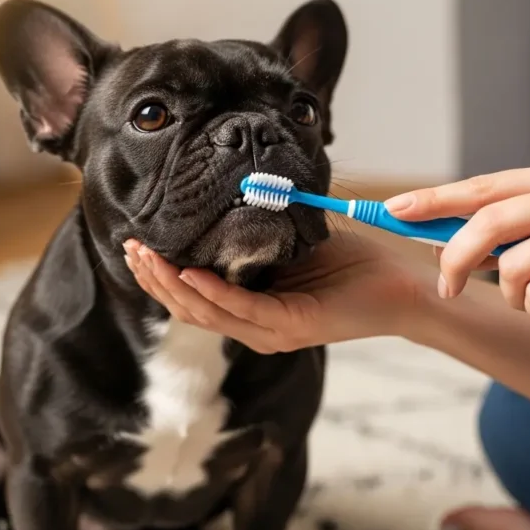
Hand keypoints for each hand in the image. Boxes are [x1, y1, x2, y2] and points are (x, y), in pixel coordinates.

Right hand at [122, 236, 418, 352]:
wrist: (401, 284)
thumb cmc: (352, 263)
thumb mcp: (293, 241)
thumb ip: (257, 233)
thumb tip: (222, 198)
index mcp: (252, 308)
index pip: (193, 297)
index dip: (161, 274)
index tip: (135, 245)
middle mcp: (255, 326)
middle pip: (189, 307)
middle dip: (155, 277)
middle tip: (128, 248)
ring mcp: (270, 331)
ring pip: (206, 312)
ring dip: (172, 285)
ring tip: (146, 257)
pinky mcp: (290, 328)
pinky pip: (240, 310)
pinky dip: (212, 292)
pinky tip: (189, 273)